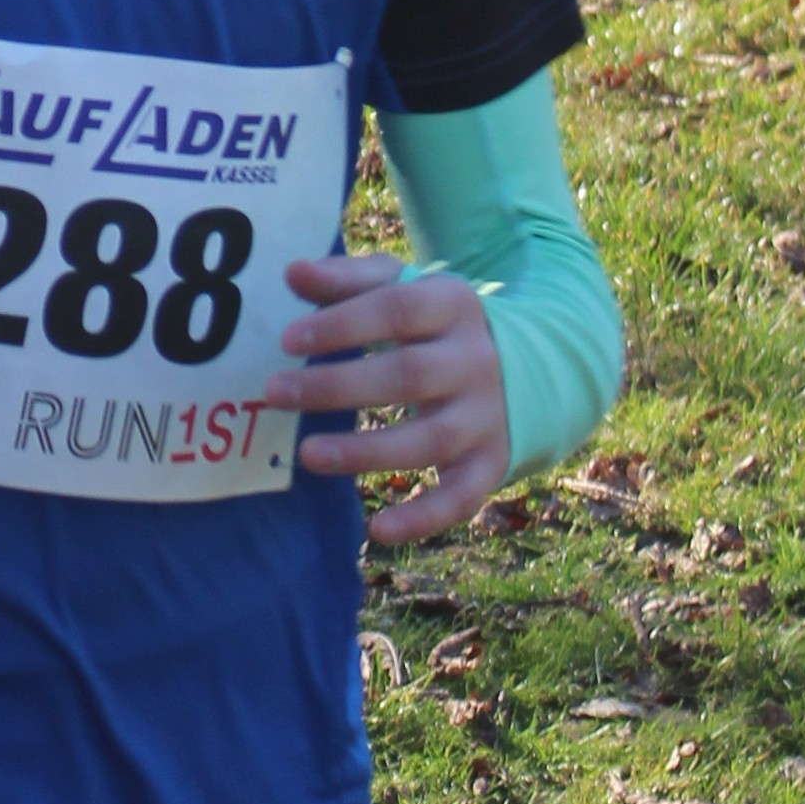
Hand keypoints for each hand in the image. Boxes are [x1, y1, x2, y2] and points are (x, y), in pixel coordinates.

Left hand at [260, 252, 511, 545]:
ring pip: (430, 440)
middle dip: (337, 386)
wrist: (530, 364)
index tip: (288, 340)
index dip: (342, 324)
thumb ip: (346, 281)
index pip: (396, 310)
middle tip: (275, 393)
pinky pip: (461, 497)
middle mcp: (476, 361)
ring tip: (308, 454)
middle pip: (406, 375)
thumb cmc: (435, 324)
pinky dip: (424, 518)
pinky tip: (377, 530)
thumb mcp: (402, 288)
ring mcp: (487, 416)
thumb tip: (291, 273)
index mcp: (452, 306)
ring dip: (366, 451)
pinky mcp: (491, 462)